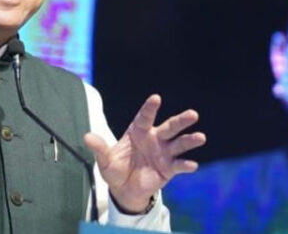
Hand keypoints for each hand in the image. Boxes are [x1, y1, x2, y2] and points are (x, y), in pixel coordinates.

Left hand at [83, 94, 205, 212]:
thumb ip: (100, 148)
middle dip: (181, 121)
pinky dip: (185, 165)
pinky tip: (191, 164)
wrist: (124, 189)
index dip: (150, 108)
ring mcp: (163, 153)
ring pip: (179, 144)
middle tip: (193, 114)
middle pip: (169, 128)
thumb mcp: (105, 160)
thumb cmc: (115, 169)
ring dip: (189, 141)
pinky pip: (178, 165)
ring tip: (200, 137)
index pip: (145, 117)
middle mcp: (154, 139)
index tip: (156, 98)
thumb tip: (87, 137)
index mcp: (138, 132)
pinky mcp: (169, 169)